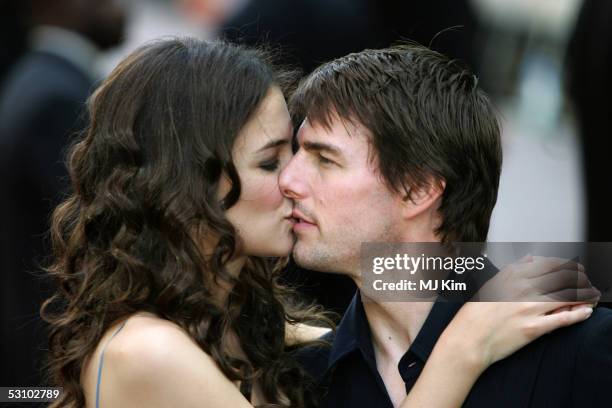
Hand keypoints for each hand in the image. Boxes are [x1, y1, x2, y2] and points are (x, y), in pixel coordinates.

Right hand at [443, 255, 599, 367]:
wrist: (468, 340)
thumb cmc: (474, 316)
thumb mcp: (490, 285)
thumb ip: (511, 271)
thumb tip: (530, 259)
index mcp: (511, 276)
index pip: (548, 264)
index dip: (567, 265)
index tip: (574, 268)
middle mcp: (522, 289)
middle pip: (562, 277)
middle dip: (580, 279)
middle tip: (586, 282)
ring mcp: (529, 308)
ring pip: (567, 296)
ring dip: (585, 295)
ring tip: (592, 296)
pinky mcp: (534, 328)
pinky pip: (563, 319)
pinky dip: (579, 314)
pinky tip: (586, 312)